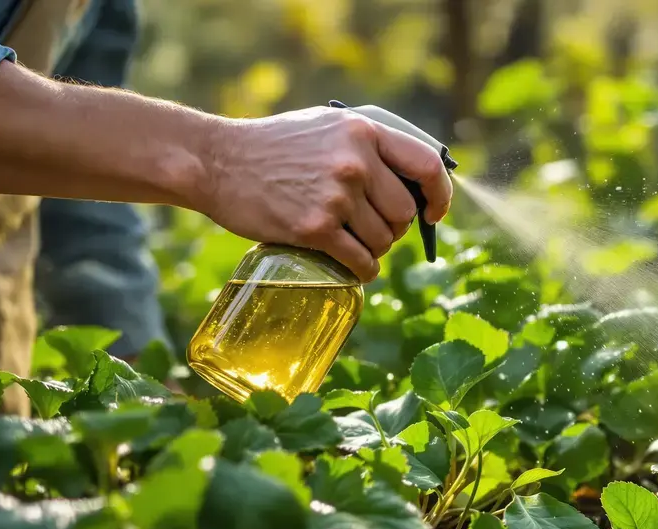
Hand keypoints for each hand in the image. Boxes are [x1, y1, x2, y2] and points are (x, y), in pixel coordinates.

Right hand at [197, 106, 452, 281]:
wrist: (216, 162)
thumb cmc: (274, 146)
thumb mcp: (327, 128)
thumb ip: (368, 146)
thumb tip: (414, 180)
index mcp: (363, 132)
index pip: (427, 164)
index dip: (440, 194)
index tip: (433, 212)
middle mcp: (355, 162)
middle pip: (404, 212)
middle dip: (393, 227)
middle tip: (370, 229)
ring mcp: (336, 196)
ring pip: (384, 240)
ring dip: (374, 249)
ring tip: (351, 243)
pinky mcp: (315, 228)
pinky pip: (361, 261)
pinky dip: (363, 271)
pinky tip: (354, 269)